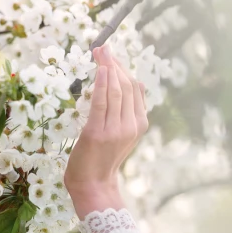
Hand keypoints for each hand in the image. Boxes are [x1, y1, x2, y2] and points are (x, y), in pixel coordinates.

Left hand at [64, 44, 148, 209]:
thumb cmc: (100, 159)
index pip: (135, 88)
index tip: (111, 55)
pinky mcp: (98, 132)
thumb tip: (137, 84)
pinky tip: (101, 69)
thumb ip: (126, 112)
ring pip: (116, 91)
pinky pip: (102, 102)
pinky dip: (102, 84)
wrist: (92, 185)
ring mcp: (116, 129)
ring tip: (100, 51)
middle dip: (115, 63)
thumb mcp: (119, 134)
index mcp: (139, 124)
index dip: (123, 68)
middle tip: (103, 47)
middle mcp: (131, 125)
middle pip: (126, 86)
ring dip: (108, 67)